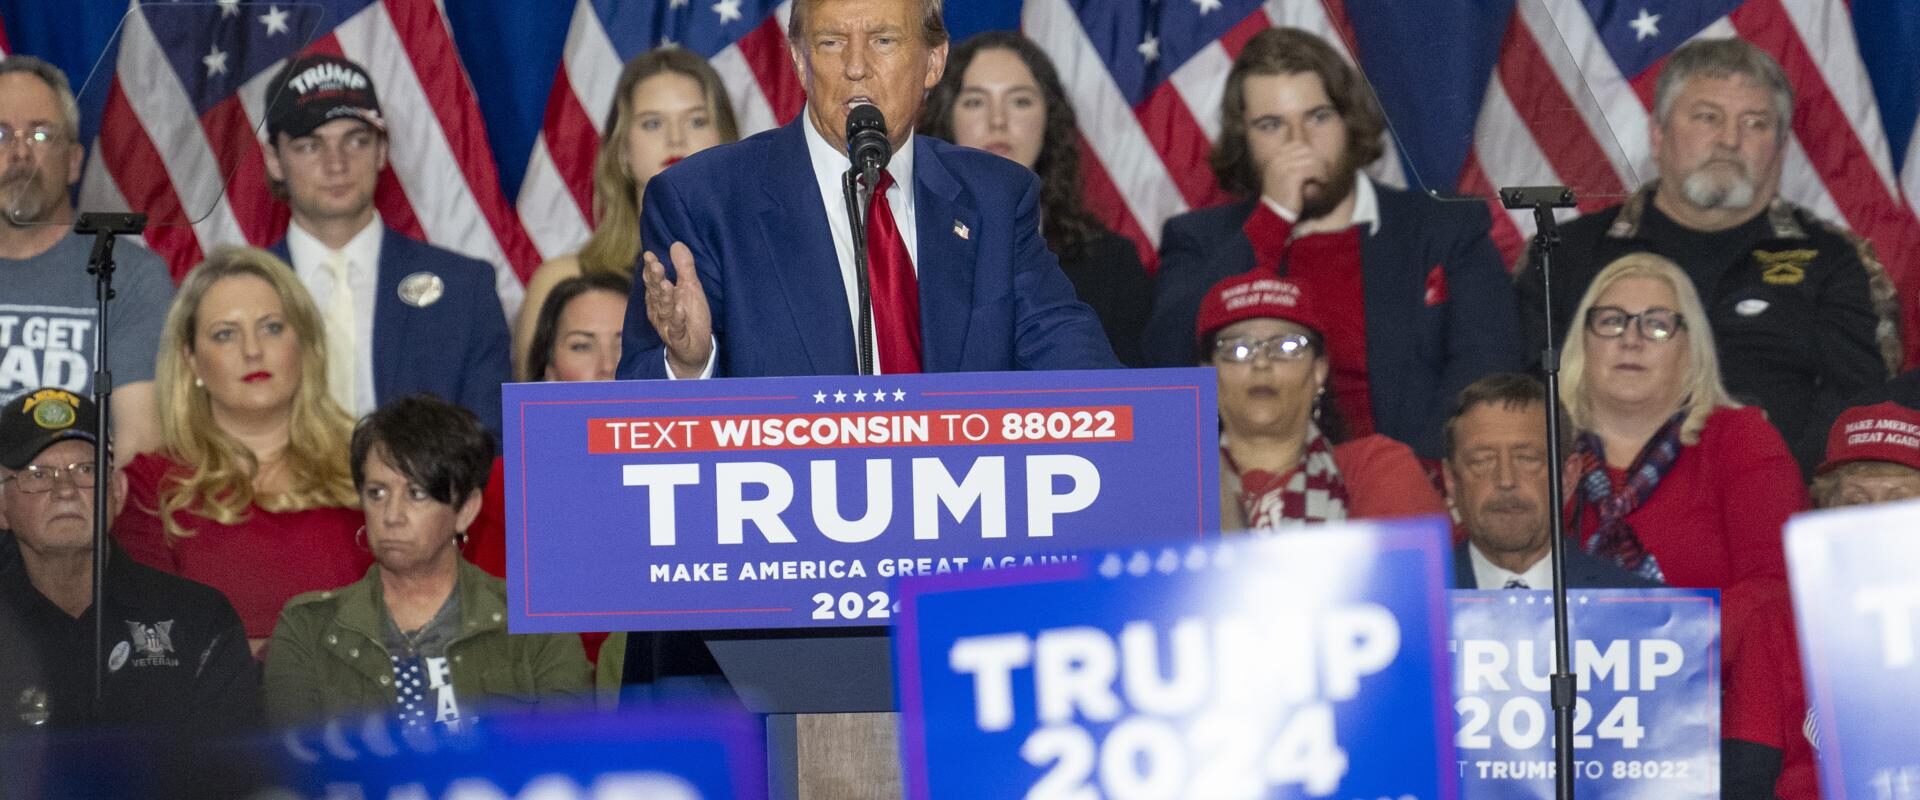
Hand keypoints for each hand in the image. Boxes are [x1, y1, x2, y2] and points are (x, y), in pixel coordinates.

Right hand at [640, 242, 712, 377]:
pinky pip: (676, 328)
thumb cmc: (690, 316)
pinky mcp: (678, 338)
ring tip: (667, 284)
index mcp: (660, 296)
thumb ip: (684, 268)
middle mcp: (659, 309)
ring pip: (664, 309)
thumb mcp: (691, 288)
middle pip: (655, 292)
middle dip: (655, 279)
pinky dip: (677, 319)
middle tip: (655, 265)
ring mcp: (667, 324)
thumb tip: (676, 244)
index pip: (653, 280)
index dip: (650, 268)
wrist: (695, 348)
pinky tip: (680, 309)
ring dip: (665, 297)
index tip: (649, 255)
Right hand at [1259, 142, 1327, 217]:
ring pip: (1311, 159)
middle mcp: (1277, 160)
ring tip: (1323, 179)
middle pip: (1306, 150)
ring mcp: (1283, 167)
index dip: (1311, 154)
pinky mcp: (1291, 177)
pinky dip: (1321, 176)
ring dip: (1321, 169)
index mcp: (1275, 159)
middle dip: (1318, 160)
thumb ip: (1294, 164)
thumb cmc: (1283, 198)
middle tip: (1323, 173)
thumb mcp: (1284, 178)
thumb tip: (1316, 155)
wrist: (1274, 215)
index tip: (1317, 166)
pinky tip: (1322, 183)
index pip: (1298, 145)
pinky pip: (1312, 169)